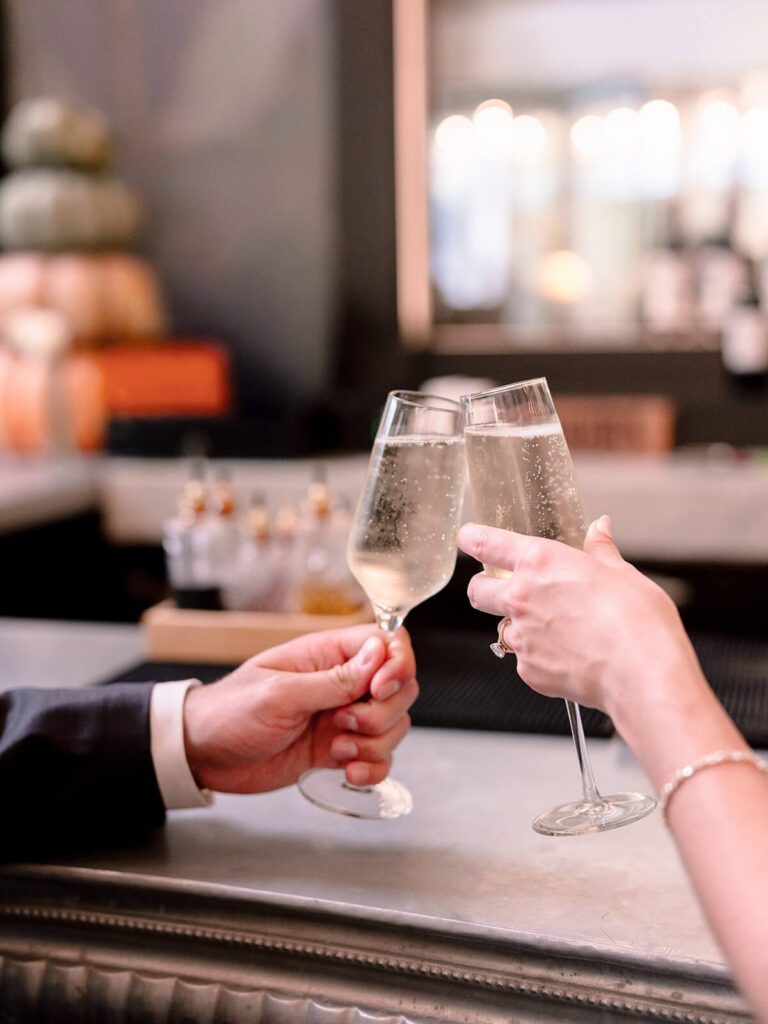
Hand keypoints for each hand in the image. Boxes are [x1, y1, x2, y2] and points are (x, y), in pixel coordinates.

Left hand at [182, 624, 417, 793]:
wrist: (204, 755)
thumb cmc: (230, 712)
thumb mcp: (281, 694)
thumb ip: (334, 680)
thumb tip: (379, 653)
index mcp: (327, 654)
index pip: (387, 642)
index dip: (397, 664)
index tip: (379, 689)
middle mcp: (342, 682)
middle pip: (400, 687)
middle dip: (383, 713)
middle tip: (344, 723)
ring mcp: (343, 716)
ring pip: (394, 725)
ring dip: (375, 744)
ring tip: (337, 750)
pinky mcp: (339, 749)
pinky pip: (379, 757)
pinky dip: (372, 768)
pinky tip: (346, 771)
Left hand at [457, 516, 699, 718]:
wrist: (644, 675)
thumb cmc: (639, 622)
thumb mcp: (624, 574)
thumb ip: (601, 551)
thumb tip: (600, 528)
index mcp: (540, 563)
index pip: (485, 543)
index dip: (471, 538)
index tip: (468, 538)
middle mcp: (521, 598)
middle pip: (476, 590)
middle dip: (486, 589)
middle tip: (508, 591)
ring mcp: (522, 637)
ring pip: (503, 629)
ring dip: (521, 627)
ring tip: (560, 631)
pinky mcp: (528, 671)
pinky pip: (524, 660)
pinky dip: (540, 657)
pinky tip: (571, 656)